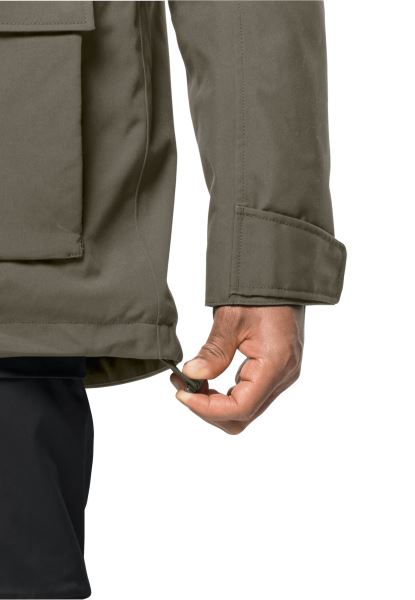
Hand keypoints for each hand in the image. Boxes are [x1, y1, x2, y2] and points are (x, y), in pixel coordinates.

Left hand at [170, 305, 303, 433]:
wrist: (283, 278)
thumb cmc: (261, 293)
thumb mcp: (232, 318)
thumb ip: (213, 352)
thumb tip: (191, 375)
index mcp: (275, 365)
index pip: (240, 408)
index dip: (207, 408)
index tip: (182, 393)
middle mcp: (283, 377)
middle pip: (242, 417)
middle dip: (208, 409)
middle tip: (182, 388)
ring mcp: (281, 377)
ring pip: (245, 410)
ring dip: (214, 403)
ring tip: (189, 382)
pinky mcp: (275, 372)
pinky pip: (248, 396)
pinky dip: (224, 395)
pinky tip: (206, 378)